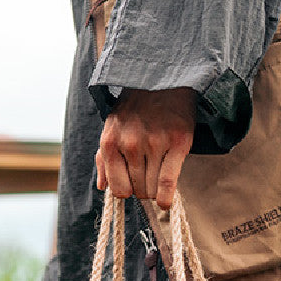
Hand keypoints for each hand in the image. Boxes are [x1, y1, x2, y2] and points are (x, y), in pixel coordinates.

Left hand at [96, 87, 195, 209]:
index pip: (119, 190)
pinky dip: (167, 197)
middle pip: (138, 191)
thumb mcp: (112, 127)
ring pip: (153, 189)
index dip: (128, 190)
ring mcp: (155, 143)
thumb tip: (102, 187)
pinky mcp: (178, 142)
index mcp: (110, 142)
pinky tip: (166, 202)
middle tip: (150, 174)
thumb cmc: (135, 108)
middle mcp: (131, 144)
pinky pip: (169, 181)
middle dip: (144, 188)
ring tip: (159, 173)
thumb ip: (104, 158)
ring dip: (156, 189)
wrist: (163, 79)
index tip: (134, 183)